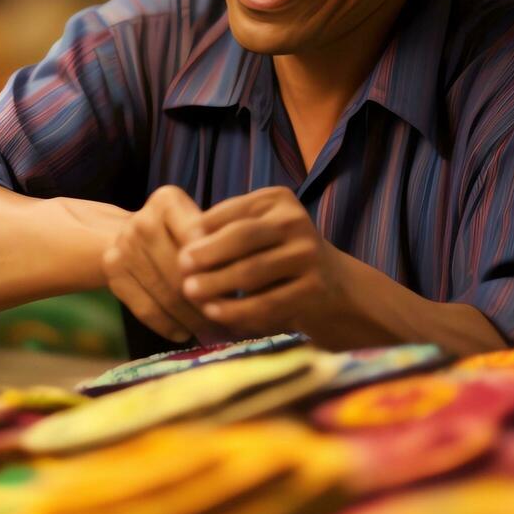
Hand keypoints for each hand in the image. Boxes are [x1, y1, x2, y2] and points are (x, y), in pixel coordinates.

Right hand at [102, 185, 227, 342]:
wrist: (131, 236)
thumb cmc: (180, 235)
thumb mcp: (202, 227)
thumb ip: (221, 247)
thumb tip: (250, 287)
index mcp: (167, 201)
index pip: (199, 240)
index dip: (221, 270)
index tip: (242, 294)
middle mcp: (141, 220)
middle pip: (181, 272)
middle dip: (208, 302)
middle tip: (232, 324)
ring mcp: (123, 246)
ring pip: (165, 294)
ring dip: (192, 319)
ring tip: (213, 332)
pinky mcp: (112, 272)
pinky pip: (145, 309)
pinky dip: (167, 326)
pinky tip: (184, 334)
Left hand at [175, 186, 346, 335]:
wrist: (333, 286)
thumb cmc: (277, 255)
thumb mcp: (256, 232)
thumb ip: (224, 233)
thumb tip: (184, 248)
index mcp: (277, 200)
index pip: (232, 211)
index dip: (202, 231)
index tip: (179, 249)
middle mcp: (295, 221)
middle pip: (242, 236)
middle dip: (208, 254)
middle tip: (181, 269)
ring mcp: (308, 254)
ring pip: (253, 271)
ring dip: (217, 283)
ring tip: (191, 292)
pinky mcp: (314, 288)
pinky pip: (267, 302)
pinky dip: (237, 309)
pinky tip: (215, 313)